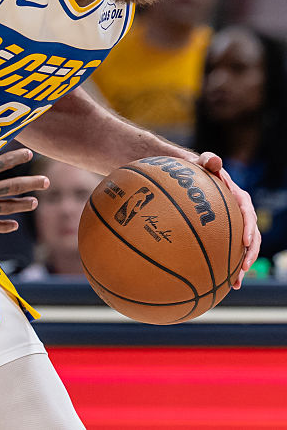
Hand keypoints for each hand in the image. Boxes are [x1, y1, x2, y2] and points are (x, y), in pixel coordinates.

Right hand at [0, 112, 46, 231]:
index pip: (3, 163)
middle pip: (11, 187)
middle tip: (46, 182)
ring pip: (4, 207)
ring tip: (34, 202)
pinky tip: (13, 225)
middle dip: (31, 184)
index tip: (29, 154)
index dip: (18, 157)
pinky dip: (2, 225)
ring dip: (21, 205)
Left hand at [195, 151, 259, 288]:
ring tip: (236, 282)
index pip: (248, 214)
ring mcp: (233, 225)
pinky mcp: (224, 234)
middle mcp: (240, 213)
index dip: (250, 229)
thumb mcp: (201, 162)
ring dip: (242, 265)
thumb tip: (213, 159)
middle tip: (242, 267)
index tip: (245, 243)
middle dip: (249, 253)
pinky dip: (228, 265)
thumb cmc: (195, 170)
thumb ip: (208, 160)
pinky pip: (229, 251)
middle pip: (251, 235)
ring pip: (243, 248)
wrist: (190, 177)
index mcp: (239, 198)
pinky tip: (223, 283)